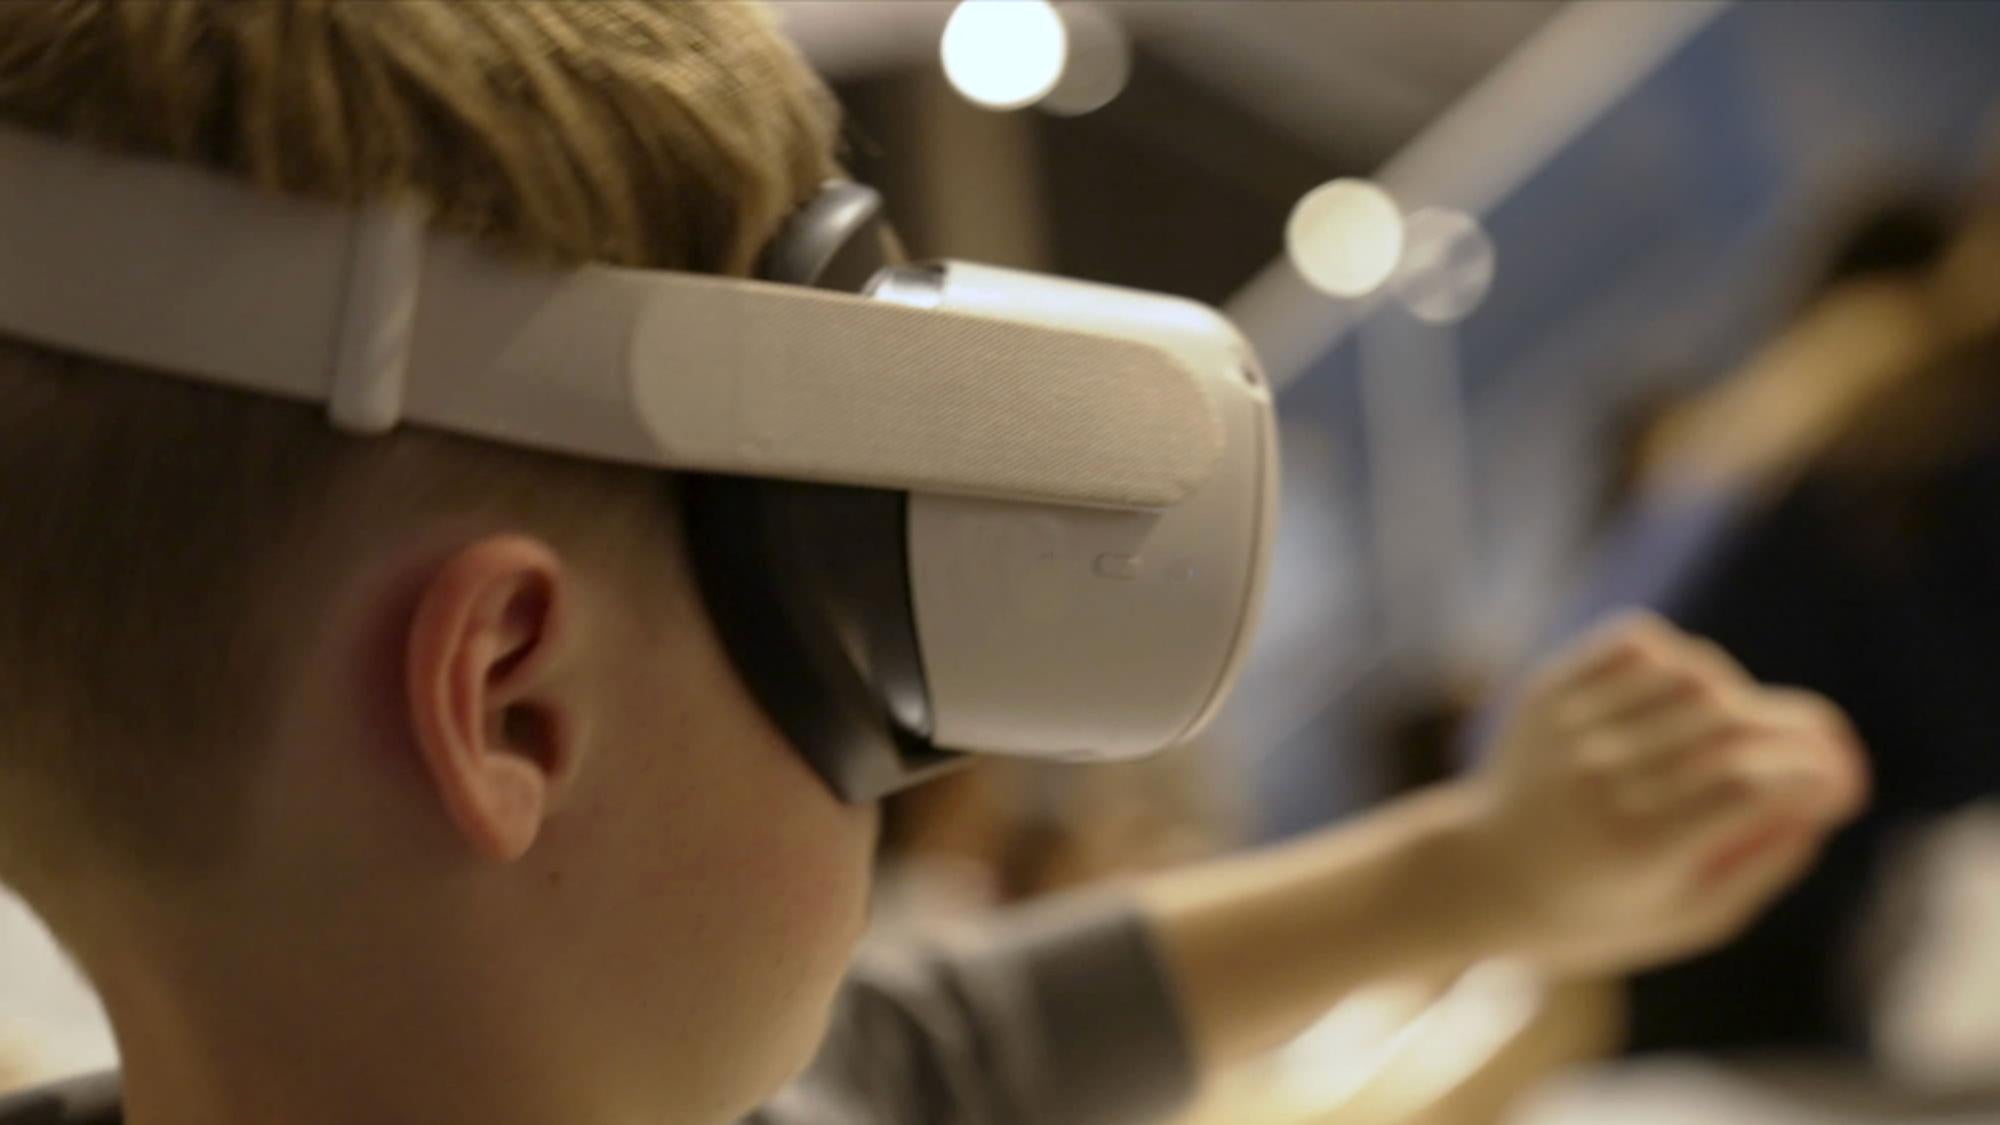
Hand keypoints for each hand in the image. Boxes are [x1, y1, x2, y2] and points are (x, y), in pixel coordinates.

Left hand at [1465, 612, 1868, 974]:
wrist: (1480, 875)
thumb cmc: (1598, 910)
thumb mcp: (1688, 917)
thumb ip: (1763, 863)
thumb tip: (1828, 794)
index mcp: (1638, 847)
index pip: (1753, 784)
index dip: (1815, 772)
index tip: (1840, 781)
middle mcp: (1601, 779)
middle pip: (1732, 725)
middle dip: (1796, 733)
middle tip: (1820, 748)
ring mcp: (1570, 728)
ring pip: (1693, 674)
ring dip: (1741, 695)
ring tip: (1744, 731)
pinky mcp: (1548, 691)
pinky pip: (1638, 642)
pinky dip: (1681, 658)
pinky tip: (1689, 695)